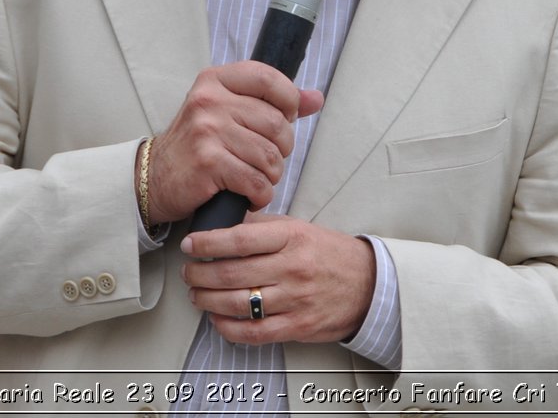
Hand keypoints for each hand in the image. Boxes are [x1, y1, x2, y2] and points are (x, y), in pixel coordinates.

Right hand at [142, 61, 323, 225]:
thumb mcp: (229, 112)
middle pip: (276, 123)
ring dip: (271, 176)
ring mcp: (207, 131)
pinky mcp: (208, 162)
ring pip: (270, 156)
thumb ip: (273, 103)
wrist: (155, 178)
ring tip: (256, 178)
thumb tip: (316, 99)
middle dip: (282, 149)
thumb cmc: (199, 144)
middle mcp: (209, 100)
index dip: (288, 101)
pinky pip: (256, 181)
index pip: (269, 79)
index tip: (284, 119)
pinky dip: (260, 195)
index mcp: (216, 80)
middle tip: (267, 159)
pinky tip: (249, 195)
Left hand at [181, 214, 375, 344]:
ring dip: (208, 300)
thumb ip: (263, 226)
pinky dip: (228, 328)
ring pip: (238, 303)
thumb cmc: (330, 254)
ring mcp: (295, 299)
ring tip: (197, 295)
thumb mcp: (299, 228)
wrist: (368, 284)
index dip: (207, 243)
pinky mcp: (297, 326)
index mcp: (292, 237)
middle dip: (200, 274)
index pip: (239, 238)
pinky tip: (217, 319)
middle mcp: (292, 267)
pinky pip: (254, 332)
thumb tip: (223, 225)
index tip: (190, 245)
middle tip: (188, 272)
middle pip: (232, 272)